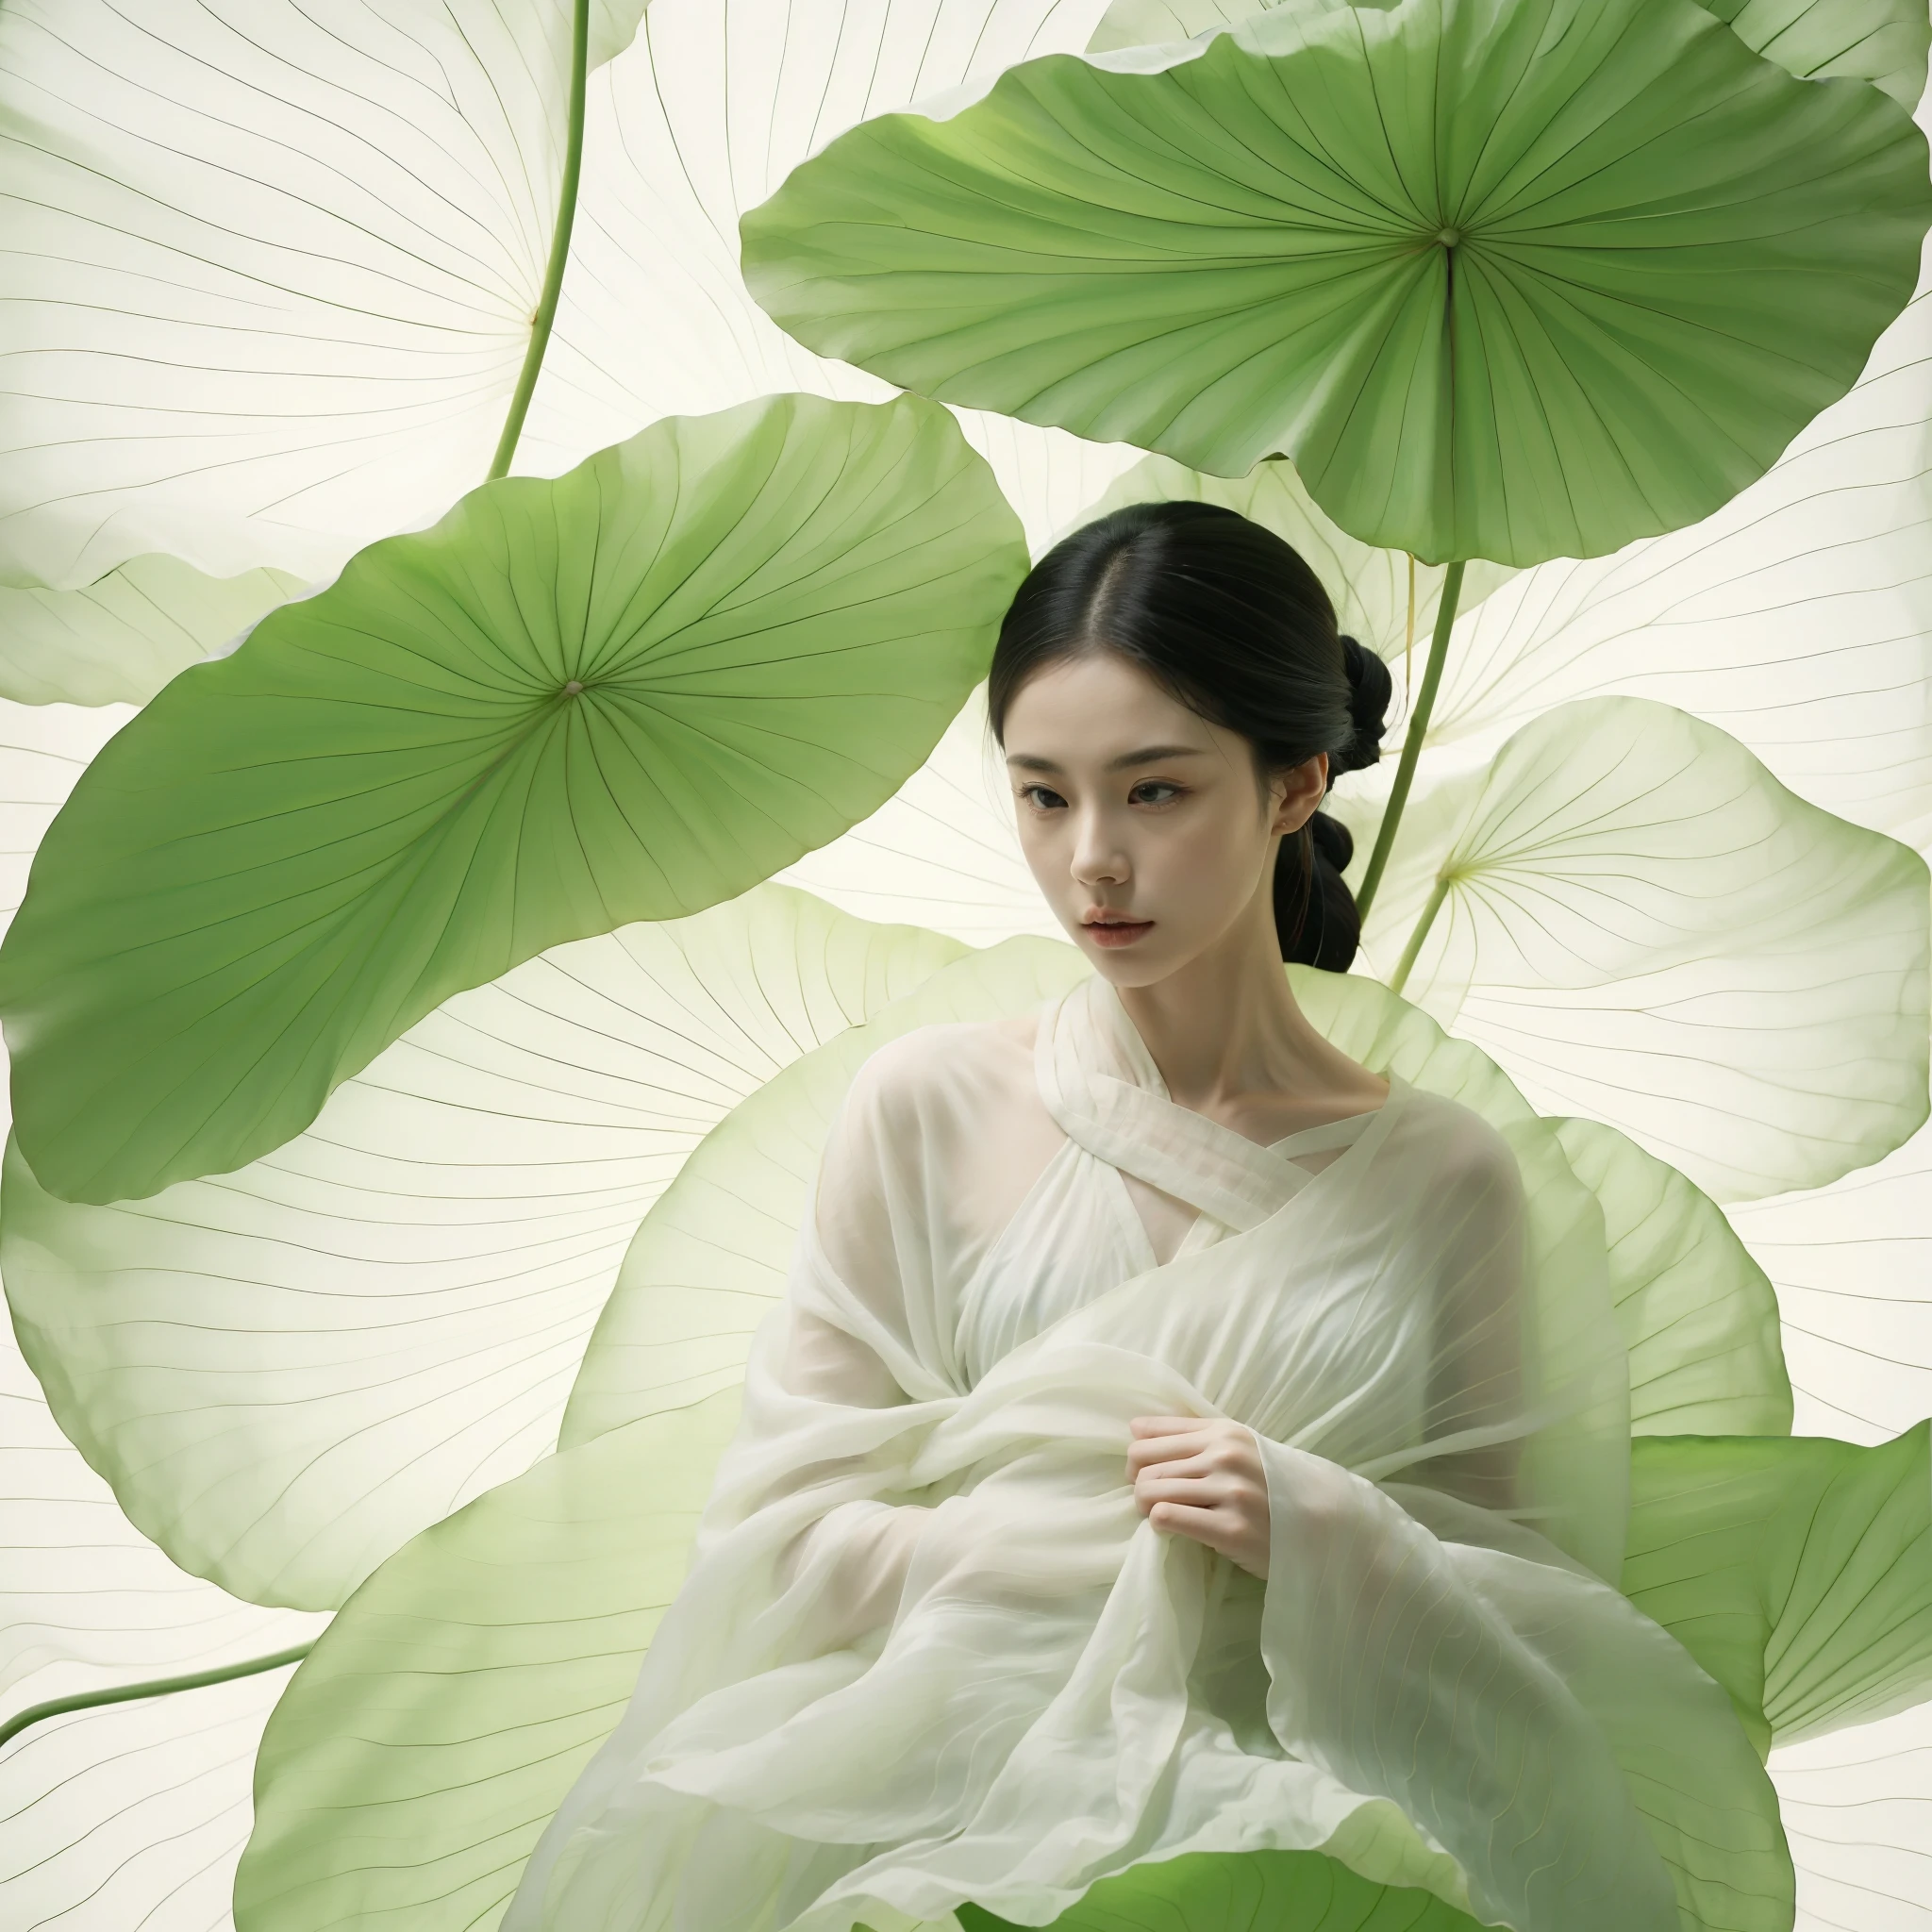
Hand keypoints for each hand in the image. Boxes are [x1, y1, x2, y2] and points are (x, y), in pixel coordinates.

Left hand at [1127, 1415, 1269, 1578]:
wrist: (1319, 1525)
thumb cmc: (1270, 1484)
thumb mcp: (1238, 1447)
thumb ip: (1191, 1434)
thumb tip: (1135, 1428)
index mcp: (1224, 1433)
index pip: (1151, 1436)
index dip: (1137, 1459)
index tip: (1144, 1475)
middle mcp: (1226, 1457)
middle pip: (1144, 1464)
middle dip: (1139, 1484)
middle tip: (1152, 1500)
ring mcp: (1230, 1492)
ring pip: (1151, 1490)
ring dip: (1146, 1507)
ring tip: (1160, 1515)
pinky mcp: (1231, 1529)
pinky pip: (1168, 1517)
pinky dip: (1160, 1523)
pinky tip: (1172, 1529)